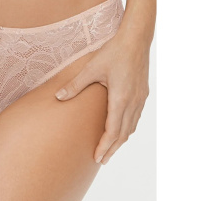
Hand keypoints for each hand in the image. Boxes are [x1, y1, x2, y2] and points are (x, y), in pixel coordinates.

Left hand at [54, 28, 150, 164]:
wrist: (136, 39)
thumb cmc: (113, 52)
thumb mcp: (91, 68)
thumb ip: (75, 85)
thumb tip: (58, 97)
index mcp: (120, 98)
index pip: (113, 130)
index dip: (105, 146)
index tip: (98, 158)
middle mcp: (133, 102)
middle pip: (123, 134)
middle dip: (112, 149)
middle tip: (102, 161)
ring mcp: (140, 99)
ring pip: (131, 127)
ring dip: (120, 141)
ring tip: (110, 151)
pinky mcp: (142, 94)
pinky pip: (135, 118)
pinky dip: (127, 129)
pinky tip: (121, 131)